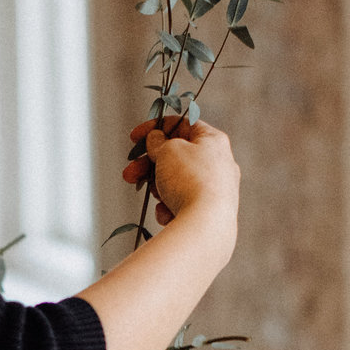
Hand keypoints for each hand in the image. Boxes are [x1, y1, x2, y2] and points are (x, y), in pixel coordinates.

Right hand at [121, 115, 238, 229]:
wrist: (206, 225)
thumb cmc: (190, 180)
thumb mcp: (168, 150)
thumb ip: (159, 142)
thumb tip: (156, 140)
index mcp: (213, 141)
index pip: (183, 124)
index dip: (156, 128)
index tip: (135, 138)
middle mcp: (219, 163)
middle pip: (177, 157)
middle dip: (148, 165)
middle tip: (130, 173)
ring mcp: (217, 189)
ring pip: (178, 182)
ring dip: (157, 187)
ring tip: (150, 195)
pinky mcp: (211, 212)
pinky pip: (184, 204)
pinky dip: (170, 206)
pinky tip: (167, 213)